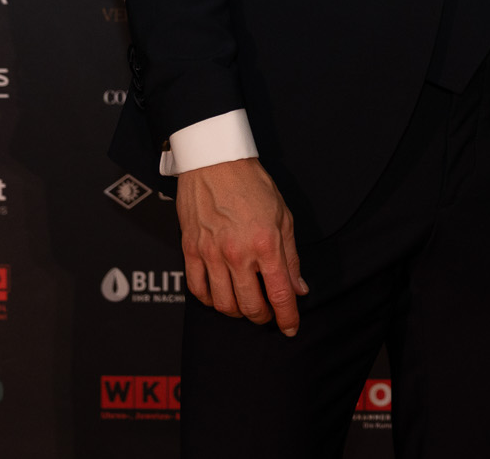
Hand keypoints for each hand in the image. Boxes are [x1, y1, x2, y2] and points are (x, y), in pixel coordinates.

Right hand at [176, 157, 308, 333]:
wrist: (216, 162)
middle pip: (250, 306)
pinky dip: (210, 301)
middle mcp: (238, 253)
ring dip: (237, 312)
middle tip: (268, 314)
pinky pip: (198, 289)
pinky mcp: (191, 251)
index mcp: (266, 244)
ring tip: (245, 305)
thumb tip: (298, 287)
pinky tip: (220, 296)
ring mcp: (211, 254)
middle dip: (263, 317)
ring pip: (223, 304)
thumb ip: (291, 256)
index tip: (290, 327)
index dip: (287, 317)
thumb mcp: (283, 216)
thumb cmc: (252, 184)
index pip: (280, 294)